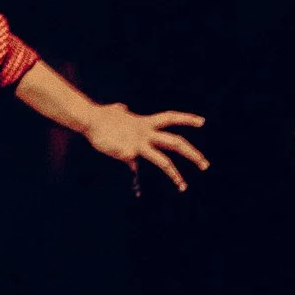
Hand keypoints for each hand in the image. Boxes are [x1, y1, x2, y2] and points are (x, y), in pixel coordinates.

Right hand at [80, 103, 208, 191]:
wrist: (89, 119)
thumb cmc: (101, 116)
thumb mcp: (117, 113)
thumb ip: (123, 112)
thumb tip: (123, 109)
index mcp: (144, 123)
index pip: (170, 118)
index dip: (186, 119)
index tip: (201, 122)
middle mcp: (146, 133)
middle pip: (175, 142)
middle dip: (192, 153)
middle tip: (205, 164)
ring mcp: (138, 145)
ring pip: (163, 161)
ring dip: (175, 175)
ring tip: (183, 186)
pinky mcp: (129, 154)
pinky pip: (131, 164)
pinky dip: (127, 163)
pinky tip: (115, 154)